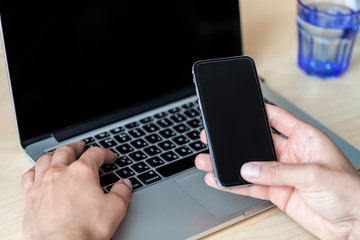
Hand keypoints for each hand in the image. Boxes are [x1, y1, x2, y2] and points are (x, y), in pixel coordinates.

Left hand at [22, 141, 131, 239]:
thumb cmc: (85, 230)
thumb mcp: (115, 209)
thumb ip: (122, 192)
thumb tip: (125, 184)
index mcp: (82, 172)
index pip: (95, 154)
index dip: (105, 153)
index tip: (110, 158)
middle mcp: (60, 173)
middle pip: (67, 150)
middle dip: (77, 146)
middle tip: (82, 146)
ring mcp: (42, 183)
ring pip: (46, 159)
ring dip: (56, 153)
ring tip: (61, 154)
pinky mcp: (29, 197)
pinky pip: (29, 174)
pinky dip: (35, 168)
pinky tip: (39, 170)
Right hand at [195, 104, 359, 239]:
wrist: (354, 225)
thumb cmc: (350, 192)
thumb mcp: (314, 174)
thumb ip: (278, 171)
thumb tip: (249, 169)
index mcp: (305, 139)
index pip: (279, 118)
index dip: (260, 112)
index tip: (241, 108)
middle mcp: (292, 155)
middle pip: (258, 144)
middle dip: (237, 141)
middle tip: (216, 137)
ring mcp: (283, 174)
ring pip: (251, 167)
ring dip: (231, 165)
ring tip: (209, 161)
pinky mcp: (278, 193)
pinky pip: (252, 186)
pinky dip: (235, 185)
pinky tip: (221, 180)